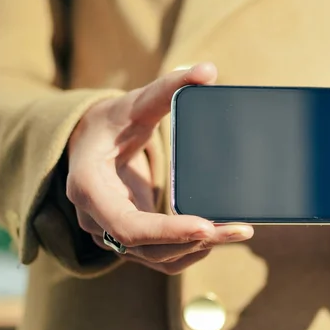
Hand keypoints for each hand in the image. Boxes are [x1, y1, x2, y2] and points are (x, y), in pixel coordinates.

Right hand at [66, 63, 253, 274]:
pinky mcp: (127, 240)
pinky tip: (215, 238)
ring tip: (237, 231)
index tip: (206, 225)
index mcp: (89, 186)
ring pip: (156, 257)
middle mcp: (95, 218)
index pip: (127, 225)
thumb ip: (169, 88)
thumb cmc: (112, 122)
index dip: (166, 231)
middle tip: (240, 229)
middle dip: (195, 241)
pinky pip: (158, 258)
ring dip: (198, 249)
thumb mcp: (135, 103)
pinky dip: (188, 252)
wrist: (90, 144)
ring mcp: (110, 234)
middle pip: (148, 246)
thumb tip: (207, 71)